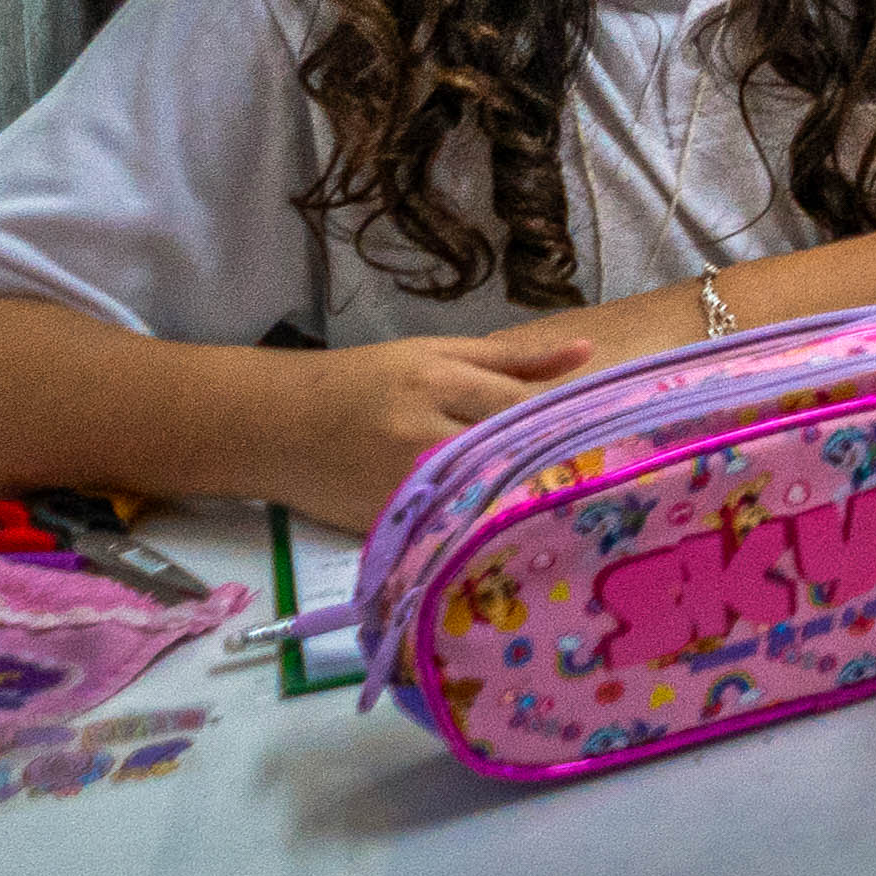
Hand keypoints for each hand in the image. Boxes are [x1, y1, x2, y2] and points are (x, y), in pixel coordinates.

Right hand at [277, 328, 594, 531]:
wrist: (272, 425)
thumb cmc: (360, 380)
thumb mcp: (433, 353)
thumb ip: (511, 358)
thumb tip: (587, 353)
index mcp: (436, 383)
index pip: (521, 407)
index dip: (563, 421)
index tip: (603, 429)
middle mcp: (420, 434)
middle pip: (508, 453)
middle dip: (549, 462)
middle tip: (596, 469)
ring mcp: (401, 483)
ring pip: (484, 494)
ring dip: (519, 495)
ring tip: (560, 496)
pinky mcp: (387, 521)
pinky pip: (449, 523)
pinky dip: (477, 520)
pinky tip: (504, 520)